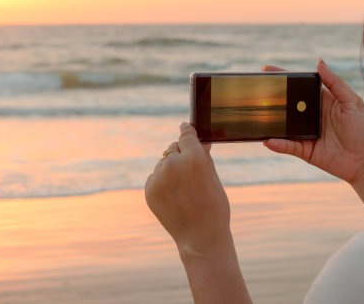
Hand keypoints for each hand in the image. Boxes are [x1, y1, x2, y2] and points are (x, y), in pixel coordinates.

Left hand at [145, 122, 231, 256]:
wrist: (200, 237)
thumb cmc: (214, 207)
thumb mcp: (213, 178)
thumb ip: (203, 156)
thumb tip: (199, 141)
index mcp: (194, 158)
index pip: (186, 135)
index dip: (187, 132)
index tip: (185, 127)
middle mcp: (174, 164)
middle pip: (173, 148)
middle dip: (181, 155)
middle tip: (190, 173)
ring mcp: (159, 177)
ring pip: (163, 163)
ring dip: (171, 170)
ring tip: (183, 190)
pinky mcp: (149, 189)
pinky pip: (155, 177)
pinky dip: (162, 183)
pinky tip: (174, 197)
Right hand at [263, 59, 363, 183]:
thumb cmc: (363, 130)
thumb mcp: (352, 102)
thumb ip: (335, 83)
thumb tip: (319, 62)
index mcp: (322, 101)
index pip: (299, 86)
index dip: (284, 78)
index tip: (267, 71)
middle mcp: (311, 116)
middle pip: (287, 104)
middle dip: (271, 97)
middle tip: (256, 90)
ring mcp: (306, 133)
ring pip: (284, 126)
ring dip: (271, 121)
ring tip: (256, 115)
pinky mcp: (304, 150)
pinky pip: (288, 146)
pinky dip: (278, 144)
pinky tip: (268, 140)